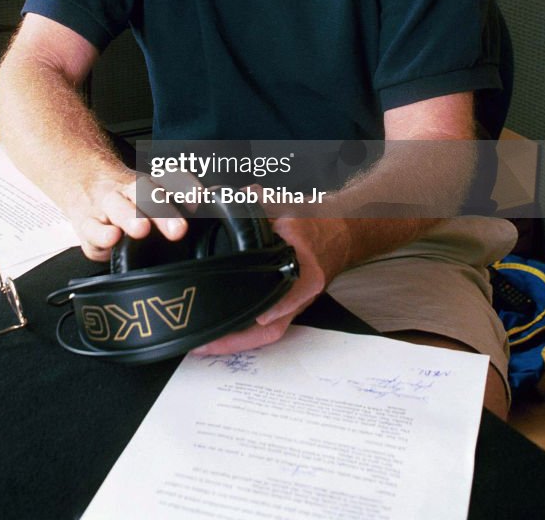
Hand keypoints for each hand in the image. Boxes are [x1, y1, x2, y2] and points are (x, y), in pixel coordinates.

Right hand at [70, 173, 188, 261]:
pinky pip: (90, 229)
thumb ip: (178, 196)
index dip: (184, 187)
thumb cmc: (124, 197)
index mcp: (146, 184)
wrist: (80, 181)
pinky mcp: (85, 225)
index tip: (199, 198)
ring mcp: (103, 206)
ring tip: (142, 229)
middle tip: (178, 229)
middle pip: (143, 193)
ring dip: (129, 217)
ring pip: (116, 207)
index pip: (167, 179)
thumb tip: (210, 198)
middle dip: (161, 211)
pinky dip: (100, 235)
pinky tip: (111, 239)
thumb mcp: (149, 191)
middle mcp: (126, 191)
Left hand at [190, 217, 351, 355]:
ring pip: (270, 332)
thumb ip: (258, 201)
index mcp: (305, 264)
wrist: (340, 231)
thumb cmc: (314, 219)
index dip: (276, 306)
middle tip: (206, 343)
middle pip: (274, 325)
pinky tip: (220, 338)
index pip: (294, 289)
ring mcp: (297, 302)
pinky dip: (244, 335)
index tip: (258, 316)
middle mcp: (302, 290)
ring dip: (238, 342)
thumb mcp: (286, 204)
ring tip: (204, 347)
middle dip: (240, 338)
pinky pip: (268, 328)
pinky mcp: (290, 306)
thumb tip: (234, 196)